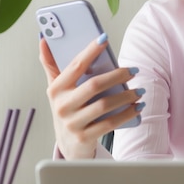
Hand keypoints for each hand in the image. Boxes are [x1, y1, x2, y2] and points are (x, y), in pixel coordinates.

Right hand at [39, 35, 143, 158]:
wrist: (68, 145)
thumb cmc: (67, 109)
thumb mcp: (57, 89)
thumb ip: (51, 65)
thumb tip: (43, 39)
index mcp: (56, 89)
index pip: (75, 66)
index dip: (90, 51)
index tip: (104, 38)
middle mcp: (62, 106)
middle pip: (94, 85)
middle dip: (117, 75)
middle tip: (134, 70)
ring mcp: (72, 123)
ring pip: (104, 105)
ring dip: (126, 96)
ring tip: (140, 90)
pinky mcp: (84, 138)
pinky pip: (110, 124)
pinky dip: (127, 114)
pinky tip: (137, 107)